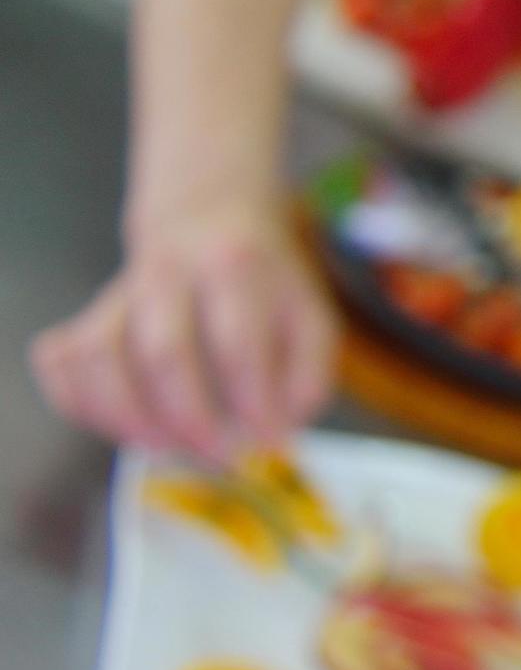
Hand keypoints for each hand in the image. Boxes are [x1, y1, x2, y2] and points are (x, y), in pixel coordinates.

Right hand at [30, 199, 339, 459]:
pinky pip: (61, 360)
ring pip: (99, 356)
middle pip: (161, 351)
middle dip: (188, 416)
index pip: (238, 339)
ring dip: (126, 417)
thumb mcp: (310, 315)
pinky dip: (76, 401)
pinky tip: (115, 426)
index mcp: (235, 266)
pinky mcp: (87, 314)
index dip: (251, 396)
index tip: (267, 438)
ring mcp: (118, 294)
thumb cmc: (266, 283)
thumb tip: (275, 434)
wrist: (208, 215)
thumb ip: (306, 377)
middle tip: (217, 454)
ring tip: (164, 448)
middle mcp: (169, 273)